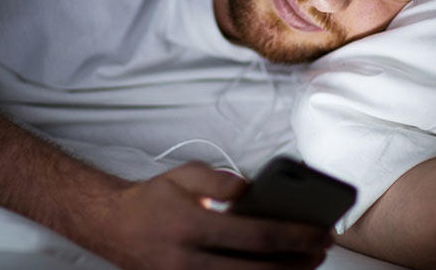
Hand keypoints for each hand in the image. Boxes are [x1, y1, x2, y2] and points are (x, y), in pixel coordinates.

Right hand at [72, 162, 332, 269]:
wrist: (112, 226)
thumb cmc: (154, 199)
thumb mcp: (184, 175)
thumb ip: (220, 181)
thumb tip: (254, 191)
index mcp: (192, 227)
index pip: (257, 236)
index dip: (295, 236)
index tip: (322, 231)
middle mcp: (189, 261)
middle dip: (299, 262)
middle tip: (323, 249)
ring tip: (308, 264)